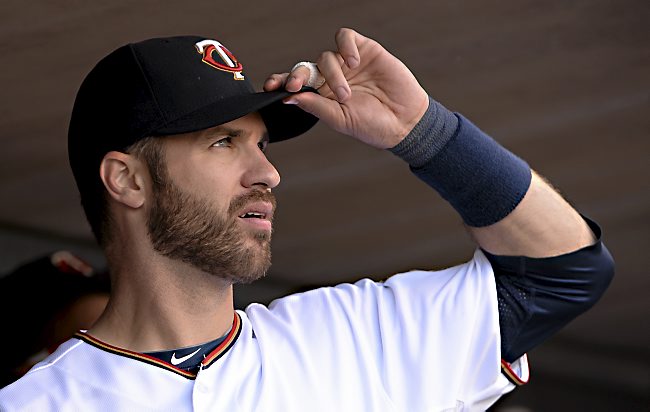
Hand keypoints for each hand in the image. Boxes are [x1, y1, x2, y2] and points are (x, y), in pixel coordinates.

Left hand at [263, 28, 428, 148]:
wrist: (405, 121)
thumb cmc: (373, 125)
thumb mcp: (340, 120)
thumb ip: (315, 106)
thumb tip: (289, 98)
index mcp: (321, 96)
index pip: (296, 84)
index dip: (281, 81)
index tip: (270, 87)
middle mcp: (331, 78)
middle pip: (304, 68)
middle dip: (296, 75)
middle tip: (297, 85)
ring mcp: (347, 64)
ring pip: (325, 56)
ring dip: (331, 74)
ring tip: (345, 94)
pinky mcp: (364, 50)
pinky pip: (345, 38)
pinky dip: (345, 46)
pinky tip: (353, 62)